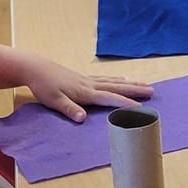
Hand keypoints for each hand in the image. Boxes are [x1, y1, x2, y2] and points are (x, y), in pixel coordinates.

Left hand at [19, 55, 153, 124]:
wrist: (35, 68)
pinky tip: (121, 80)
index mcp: (85, 92)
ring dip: (130, 84)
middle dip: (135, 90)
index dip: (125, 103)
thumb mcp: (54, 101)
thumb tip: (82, 118)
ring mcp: (88, 80)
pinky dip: (116, 80)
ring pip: (114, 82)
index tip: (141, 108)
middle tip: (152, 91)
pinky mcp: (83, 78)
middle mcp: (90, 85)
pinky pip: (106, 79)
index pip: (110, 98)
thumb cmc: (43, 86)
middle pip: (117, 87)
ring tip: (145, 85)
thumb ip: (69, 109)